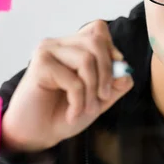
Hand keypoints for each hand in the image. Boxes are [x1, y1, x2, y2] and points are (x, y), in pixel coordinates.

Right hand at [1, 20, 133, 151]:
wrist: (37, 134)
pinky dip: (79, 101)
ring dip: (92, 91)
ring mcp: (48, 51)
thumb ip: (115, 84)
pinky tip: (72, 114)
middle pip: (96, 41)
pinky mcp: (40, 65)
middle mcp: (60, 44)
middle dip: (107, 72)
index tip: (116, 73)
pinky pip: (73, 80)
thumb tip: (126, 71)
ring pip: (86, 60)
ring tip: (87, 110)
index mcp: (73, 46)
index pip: (98, 29)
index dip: (111, 48)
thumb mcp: (98, 99)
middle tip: (104, 97)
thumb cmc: (63, 113)